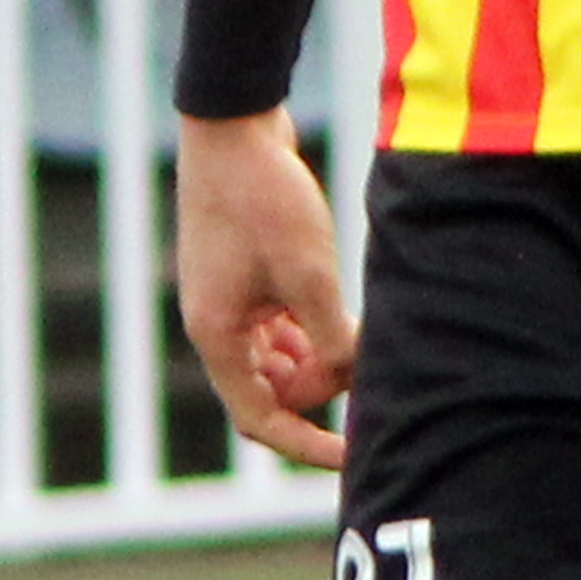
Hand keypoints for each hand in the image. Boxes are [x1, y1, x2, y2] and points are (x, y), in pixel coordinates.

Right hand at [175, 109, 356, 468]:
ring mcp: (229, 300)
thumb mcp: (309, 275)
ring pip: (279, 359)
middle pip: (272, 392)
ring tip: (356, 333)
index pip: (260, 420)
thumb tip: (354, 382)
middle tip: (364, 362)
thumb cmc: (266, 198)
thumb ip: (331, 339)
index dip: (308, 444)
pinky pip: (279, 326)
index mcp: (217, 336)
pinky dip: (311, 328)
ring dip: (319, 357)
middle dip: (320, 388)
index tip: (355, 453)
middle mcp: (216, 326)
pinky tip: (342, 312)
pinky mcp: (245, 275)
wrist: (236, 126)